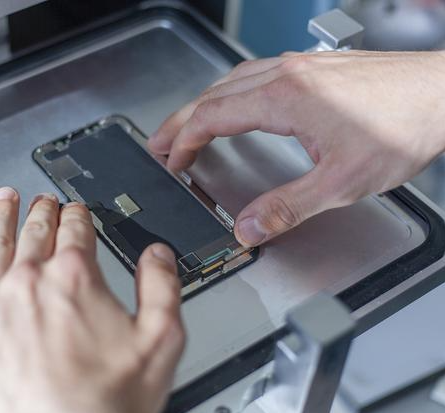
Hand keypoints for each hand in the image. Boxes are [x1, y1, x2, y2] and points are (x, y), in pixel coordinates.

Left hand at [0, 187, 184, 412]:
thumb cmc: (103, 406)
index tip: (76, 211)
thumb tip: (157, 255)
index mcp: (73, 279)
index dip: (78, 215)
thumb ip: (162, 288)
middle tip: (42, 201)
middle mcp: (28, 284)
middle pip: (33, 232)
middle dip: (40, 211)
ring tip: (2, 201)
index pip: (75, 230)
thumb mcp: (160, 343)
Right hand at [148, 51, 444, 246]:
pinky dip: (231, 94)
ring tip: (188, 125)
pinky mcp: (315, 68)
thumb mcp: (341, 182)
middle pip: (213, 95)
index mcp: (284, 99)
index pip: (212, 117)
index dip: (184, 141)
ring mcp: (300, 67)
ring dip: (203, 104)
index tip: (172, 161)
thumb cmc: (403, 126)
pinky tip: (238, 105)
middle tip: (159, 142)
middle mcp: (286, 75)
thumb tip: (249, 228)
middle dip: (180, 121)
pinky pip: (255, 75)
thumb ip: (288, 206)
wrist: (443, 92)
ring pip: (232, 81)